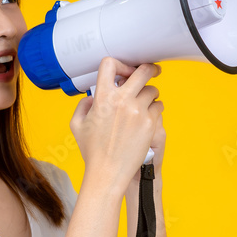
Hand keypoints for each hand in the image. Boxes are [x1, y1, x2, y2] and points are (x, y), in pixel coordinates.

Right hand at [69, 57, 163, 193]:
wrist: (108, 172)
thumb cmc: (92, 151)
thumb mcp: (77, 125)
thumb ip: (83, 105)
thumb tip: (92, 96)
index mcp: (102, 98)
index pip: (110, 64)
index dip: (120, 64)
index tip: (125, 70)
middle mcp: (122, 101)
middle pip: (143, 71)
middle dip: (149, 69)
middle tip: (153, 70)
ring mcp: (138, 111)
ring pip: (153, 90)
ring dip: (151, 94)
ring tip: (147, 101)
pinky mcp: (150, 123)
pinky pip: (159, 107)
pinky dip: (155, 109)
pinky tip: (149, 116)